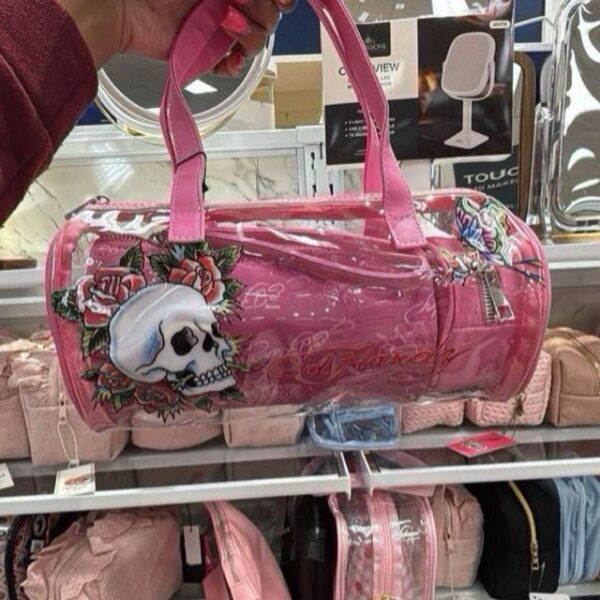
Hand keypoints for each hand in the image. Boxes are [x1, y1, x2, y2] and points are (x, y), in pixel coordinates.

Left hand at [60, 0, 292, 71]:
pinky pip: (231, 66)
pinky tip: (230, 59)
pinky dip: (234, 65)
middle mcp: (227, 2)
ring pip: (254, 42)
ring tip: (225, 26)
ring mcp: (217, 29)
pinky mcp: (204, 54)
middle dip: (261, 12)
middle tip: (238, 4)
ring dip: (248, 36)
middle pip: (268, 16)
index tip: (278, 0)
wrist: (120, 5)